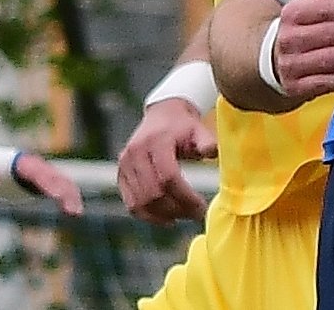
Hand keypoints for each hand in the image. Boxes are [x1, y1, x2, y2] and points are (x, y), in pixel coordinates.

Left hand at [0, 153, 85, 216]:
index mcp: (18, 162)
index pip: (36, 172)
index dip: (47, 183)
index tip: (57, 197)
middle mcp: (33, 165)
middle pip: (53, 177)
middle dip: (64, 192)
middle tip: (73, 212)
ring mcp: (40, 172)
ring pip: (62, 181)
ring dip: (71, 196)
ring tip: (77, 214)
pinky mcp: (43, 182)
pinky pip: (61, 187)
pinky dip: (70, 197)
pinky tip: (76, 211)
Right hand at [117, 99, 218, 224]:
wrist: (162, 114)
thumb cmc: (184, 126)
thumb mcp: (198, 130)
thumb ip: (206, 141)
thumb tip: (212, 151)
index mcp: (156, 141)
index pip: (168, 177)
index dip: (185, 197)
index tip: (202, 208)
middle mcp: (136, 152)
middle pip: (153, 193)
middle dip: (177, 209)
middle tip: (195, 214)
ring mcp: (125, 164)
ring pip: (141, 202)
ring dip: (163, 216)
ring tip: (183, 216)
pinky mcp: (121, 174)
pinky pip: (131, 204)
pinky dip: (148, 216)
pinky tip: (166, 218)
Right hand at [271, 0, 333, 102]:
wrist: (277, 61)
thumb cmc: (304, 29)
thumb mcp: (309, 7)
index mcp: (292, 14)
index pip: (326, 9)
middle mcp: (289, 39)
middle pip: (331, 33)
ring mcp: (291, 64)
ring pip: (331, 59)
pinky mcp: (296, 87)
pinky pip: (327, 83)